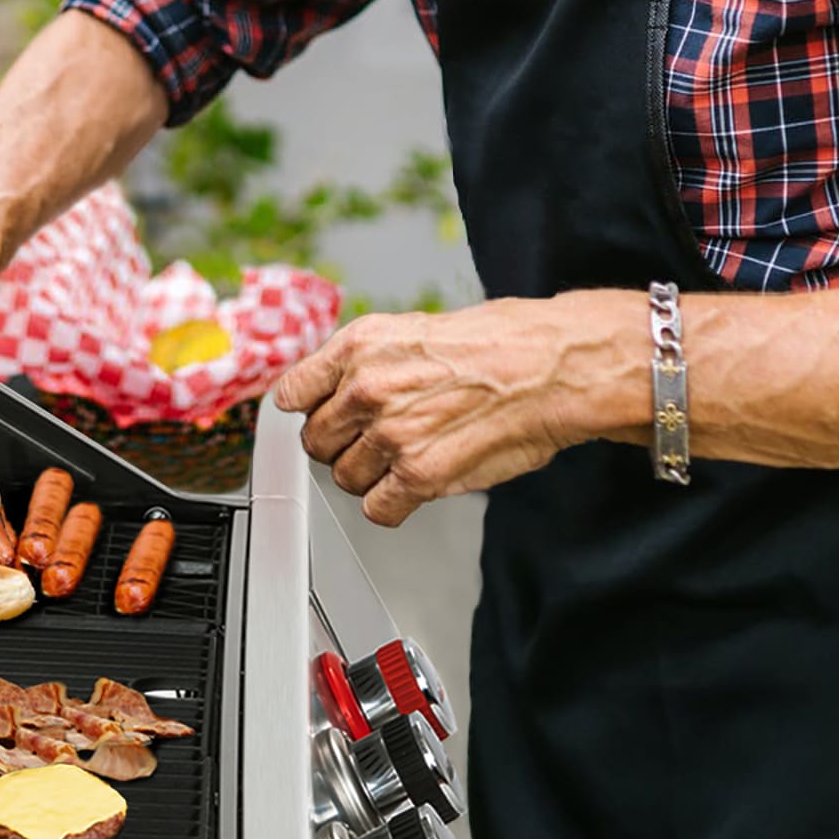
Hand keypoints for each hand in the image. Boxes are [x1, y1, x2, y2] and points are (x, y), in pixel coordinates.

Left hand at [274, 291, 639, 526]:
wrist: (548, 368)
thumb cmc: (494, 344)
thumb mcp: (408, 329)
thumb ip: (362, 362)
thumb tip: (330, 390)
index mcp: (357, 346)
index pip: (291, 393)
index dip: (305, 410)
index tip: (313, 417)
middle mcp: (365, 389)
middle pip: (314, 441)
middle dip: (339, 445)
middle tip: (372, 440)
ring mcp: (390, 435)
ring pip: (344, 478)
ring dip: (369, 475)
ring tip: (403, 458)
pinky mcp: (420, 475)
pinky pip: (378, 509)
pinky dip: (392, 504)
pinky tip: (412, 485)